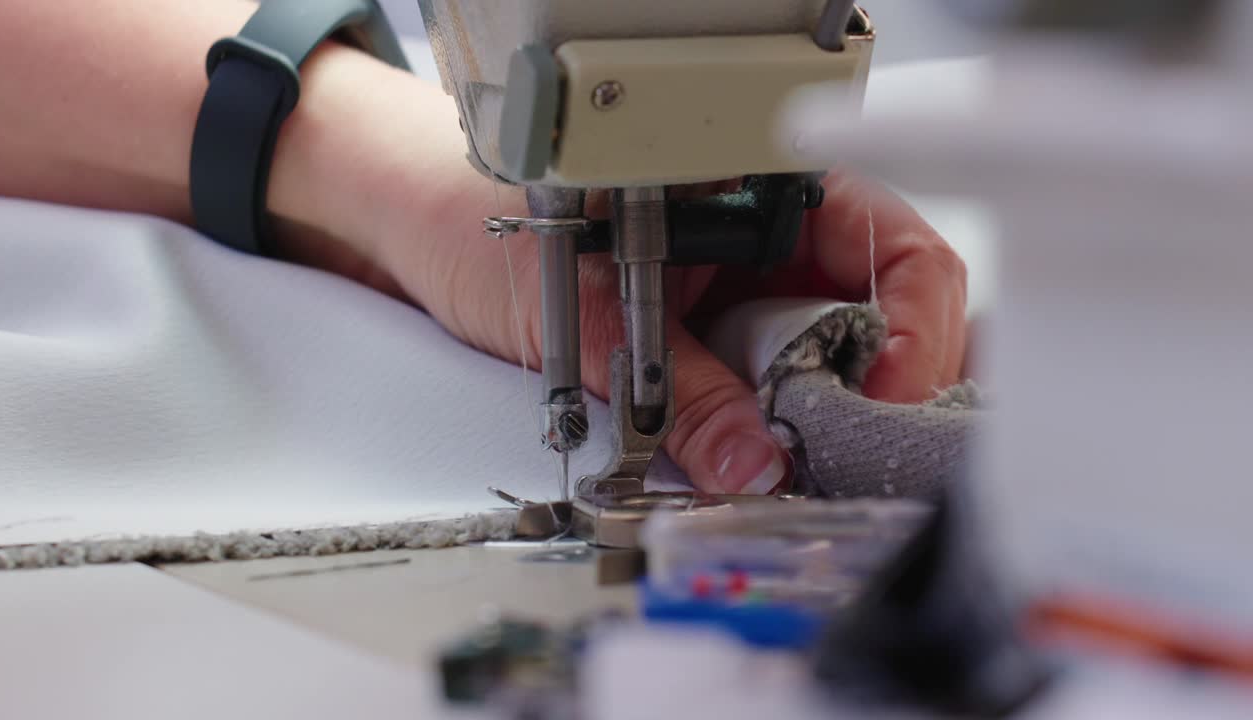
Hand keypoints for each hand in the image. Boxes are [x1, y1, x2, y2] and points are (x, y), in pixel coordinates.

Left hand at [277, 75, 967, 496]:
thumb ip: (676, 390)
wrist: (400, 221)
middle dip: (860, 392)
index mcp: (762, 185)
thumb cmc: (474, 207)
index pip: (897, 250)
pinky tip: (729, 448)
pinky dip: (749, 429)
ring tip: (768, 453)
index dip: (916, 328)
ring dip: (799, 418)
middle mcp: (760, 238)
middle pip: (869, 320)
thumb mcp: (587, 308)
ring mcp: (731, 290)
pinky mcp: (697, 336)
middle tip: (825, 450)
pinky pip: (751, 390)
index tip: (889, 400)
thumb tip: (751, 460)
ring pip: (812, 365)